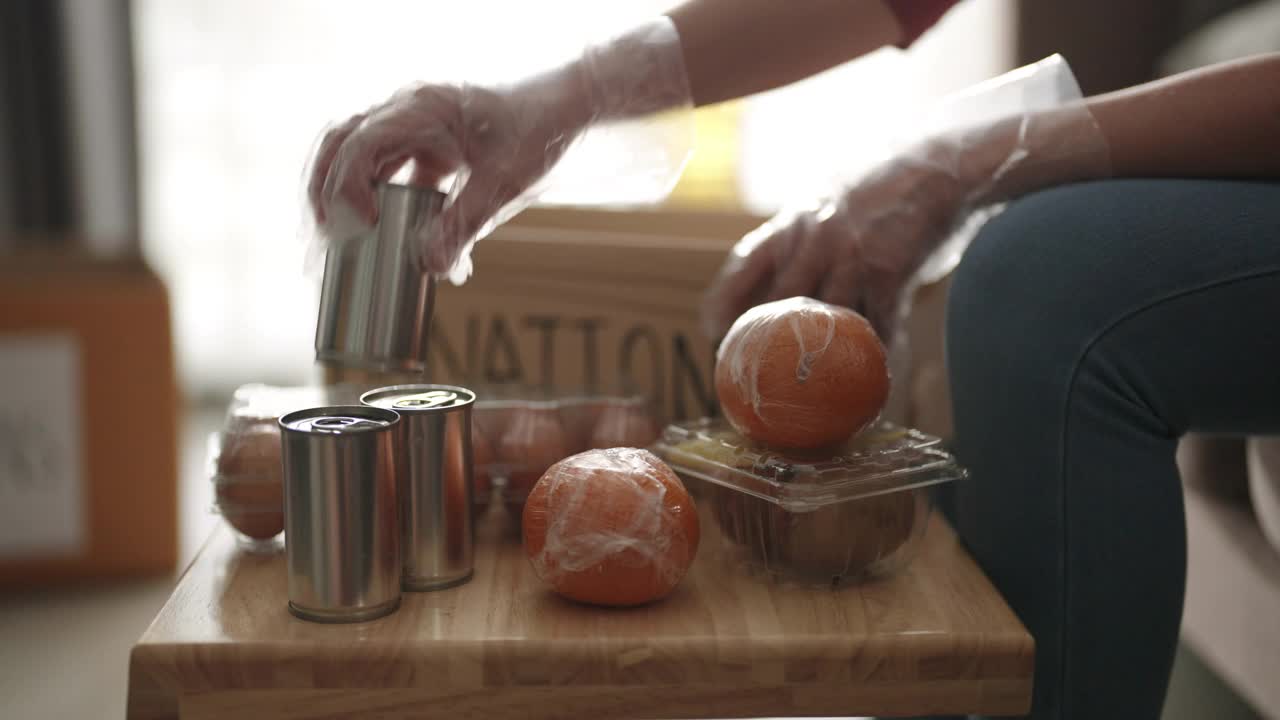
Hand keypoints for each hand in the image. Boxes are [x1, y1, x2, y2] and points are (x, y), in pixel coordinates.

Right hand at [306, 18, 690, 282]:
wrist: (567, 113)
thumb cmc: (538, 134)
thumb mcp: (504, 184)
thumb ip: (464, 225)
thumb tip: (429, 268)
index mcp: (421, 108)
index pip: (360, 143)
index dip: (347, 186)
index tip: (358, 227)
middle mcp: (407, 111)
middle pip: (340, 145)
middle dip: (325, 193)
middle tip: (323, 241)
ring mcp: (413, 128)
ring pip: (356, 158)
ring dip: (343, 199)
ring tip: (337, 245)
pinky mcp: (426, 149)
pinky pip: (387, 175)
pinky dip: (379, 208)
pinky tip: (390, 246)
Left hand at [702, 96, 1112, 340]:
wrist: (940, 167)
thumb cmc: (879, 189)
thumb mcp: (824, 204)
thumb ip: (798, 240)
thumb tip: (774, 288)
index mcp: (792, 223)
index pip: (742, 266)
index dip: (722, 304)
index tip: (711, 333)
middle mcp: (813, 239)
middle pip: (777, 305)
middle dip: (765, 345)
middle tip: (758, 376)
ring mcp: (850, 256)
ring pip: (825, 321)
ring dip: (823, 359)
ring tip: (817, 390)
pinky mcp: (889, 270)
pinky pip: (877, 325)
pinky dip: (876, 353)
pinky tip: (875, 375)